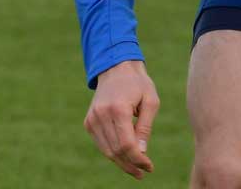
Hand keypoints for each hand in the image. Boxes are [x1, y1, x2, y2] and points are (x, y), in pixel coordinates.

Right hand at [85, 60, 158, 178]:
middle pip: (116, 150)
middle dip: (131, 164)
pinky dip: (112, 152)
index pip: (127, 144)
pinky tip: (124, 155)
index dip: (138, 159)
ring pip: (106, 150)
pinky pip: (101, 143)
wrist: (116, 68)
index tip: (149, 167)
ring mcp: (93, 118)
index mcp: (118, 108)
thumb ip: (145, 127)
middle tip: (144, 172)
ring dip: (121, 162)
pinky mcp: (89, 120)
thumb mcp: (151, 101)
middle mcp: (102, 114)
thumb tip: (142, 152)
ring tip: (136, 169)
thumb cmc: (138, 84)